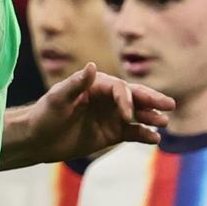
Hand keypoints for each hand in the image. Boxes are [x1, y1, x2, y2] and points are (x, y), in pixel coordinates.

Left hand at [4, 64, 172, 168]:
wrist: (37, 139)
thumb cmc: (44, 115)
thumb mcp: (58, 99)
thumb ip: (76, 84)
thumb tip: (93, 66)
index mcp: (96, 86)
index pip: (120, 89)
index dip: (126, 100)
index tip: (127, 116)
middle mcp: (108, 99)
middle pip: (135, 97)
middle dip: (152, 100)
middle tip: (169, 105)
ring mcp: (112, 116)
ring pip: (138, 115)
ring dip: (151, 118)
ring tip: (163, 123)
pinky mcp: (112, 133)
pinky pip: (133, 133)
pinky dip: (144, 135)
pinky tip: (154, 139)